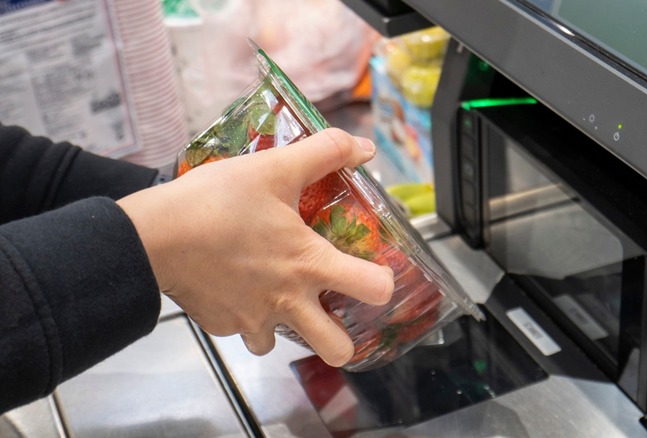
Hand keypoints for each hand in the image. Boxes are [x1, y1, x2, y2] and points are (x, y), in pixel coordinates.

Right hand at [117, 128, 393, 366]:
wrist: (152, 237)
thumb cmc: (215, 203)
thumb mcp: (275, 167)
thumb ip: (324, 153)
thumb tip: (363, 147)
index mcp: (309, 265)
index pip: (374, 290)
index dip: (384, 284)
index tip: (376, 275)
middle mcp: (288, 302)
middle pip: (338, 351)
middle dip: (341, 339)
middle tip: (329, 312)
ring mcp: (253, 321)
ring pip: (281, 344)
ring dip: (281, 325)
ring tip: (270, 293)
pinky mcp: (221, 326)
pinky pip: (241, 330)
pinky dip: (241, 314)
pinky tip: (231, 285)